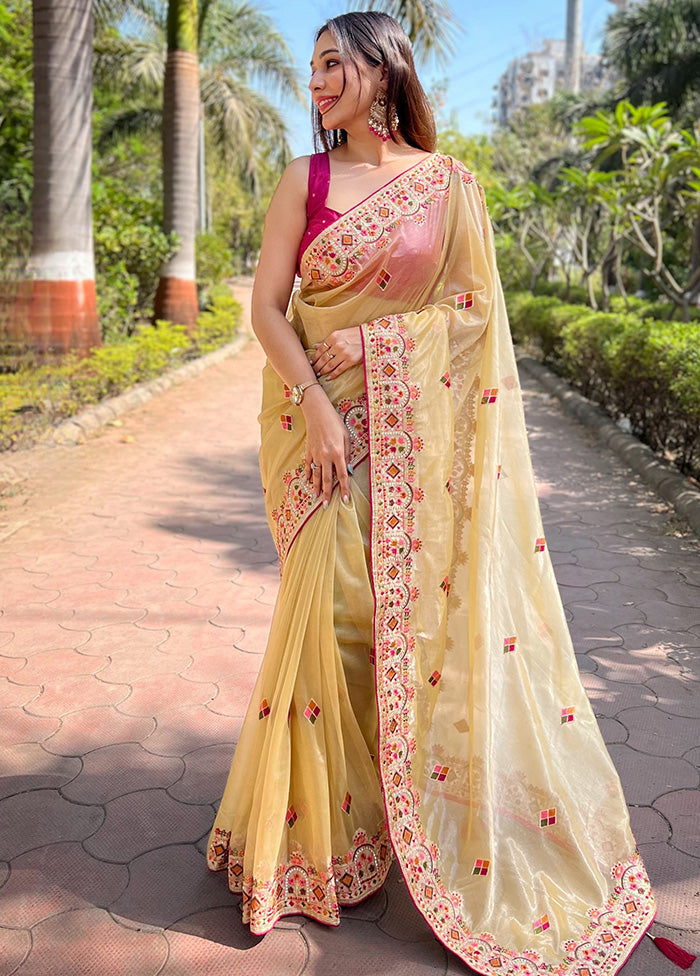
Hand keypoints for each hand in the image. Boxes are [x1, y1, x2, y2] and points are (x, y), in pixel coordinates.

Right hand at [302, 390, 351, 506]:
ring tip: (315, 498)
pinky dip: (308, 474)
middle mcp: (326, 456)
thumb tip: (346, 468)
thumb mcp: (346, 436)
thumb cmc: (335, 422)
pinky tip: (307, 481)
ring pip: (315, 475)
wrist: (317, 412)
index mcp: (337, 453)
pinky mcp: (308, 451)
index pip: (341, 475)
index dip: (343, 488)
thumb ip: (347, 453)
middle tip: (325, 506)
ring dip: (315, 487)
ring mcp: (315, 454)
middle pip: (326, 479)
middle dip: (326, 493)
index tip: (344, 500)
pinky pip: (308, 465)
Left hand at [309, 327, 362, 380]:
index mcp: (333, 337)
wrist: (372, 337)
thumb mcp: (341, 334)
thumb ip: (328, 341)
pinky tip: (328, 377)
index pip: (320, 349)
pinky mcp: (351, 361)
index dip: (314, 357)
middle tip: (312, 371)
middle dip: (316, 366)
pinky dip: (333, 374)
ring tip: (318, 374)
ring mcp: (344, 354)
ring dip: (323, 371)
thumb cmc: (356, 334)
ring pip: (329, 365)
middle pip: (323, 358)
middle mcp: (337, 345)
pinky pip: (339, 369)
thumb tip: (316, 346)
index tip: (310, 362)